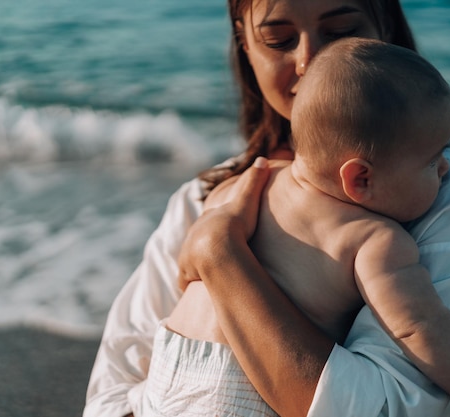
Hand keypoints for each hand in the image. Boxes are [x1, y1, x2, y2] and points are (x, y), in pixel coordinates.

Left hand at [177, 157, 269, 289]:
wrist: (219, 245)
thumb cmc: (235, 223)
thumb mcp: (246, 199)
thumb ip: (254, 180)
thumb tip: (263, 158)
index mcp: (206, 221)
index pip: (209, 222)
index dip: (216, 227)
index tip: (223, 231)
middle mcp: (193, 236)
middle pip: (197, 241)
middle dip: (203, 247)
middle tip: (216, 255)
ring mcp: (187, 255)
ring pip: (190, 262)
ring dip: (197, 268)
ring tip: (208, 276)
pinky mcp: (186, 273)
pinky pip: (187, 281)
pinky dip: (192, 284)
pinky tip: (201, 288)